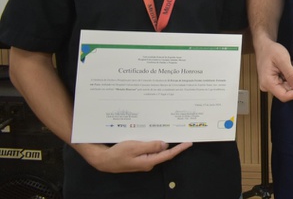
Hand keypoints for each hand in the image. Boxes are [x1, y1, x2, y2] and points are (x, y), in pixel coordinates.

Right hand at [74, 140, 191, 172]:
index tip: (188, 143)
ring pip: (156, 150)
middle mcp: (148, 162)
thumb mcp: (134, 147)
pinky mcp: (138, 157)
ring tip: (169, 130)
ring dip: (162, 141)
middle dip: (173, 143)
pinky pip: (149, 149)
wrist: (103, 160)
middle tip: (180, 132)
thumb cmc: (117, 154)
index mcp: (149, 161)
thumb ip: (150, 146)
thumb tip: (165, 144)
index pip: (168, 154)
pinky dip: (153, 142)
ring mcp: (143, 160)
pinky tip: (154, 135)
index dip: (179, 149)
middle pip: (163, 152)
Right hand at [255, 38, 292, 101]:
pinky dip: (291, 80)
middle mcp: (267, 86)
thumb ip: (290, 74)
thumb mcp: (282, 60)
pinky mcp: (274, 81)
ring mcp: (270, 84)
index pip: (284, 96)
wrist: (264, 45)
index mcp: (267, 82)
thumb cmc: (270, 50)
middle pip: (286, 93)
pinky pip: (285, 84)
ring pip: (286, 89)